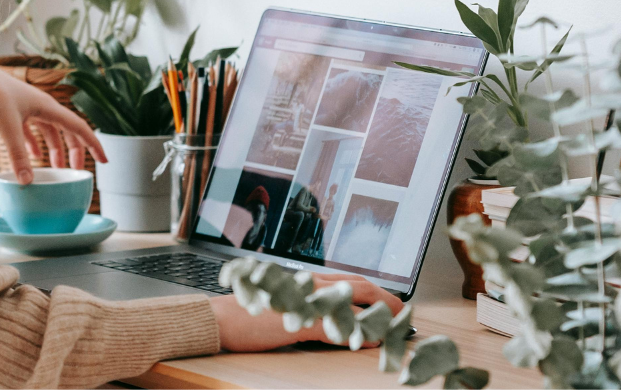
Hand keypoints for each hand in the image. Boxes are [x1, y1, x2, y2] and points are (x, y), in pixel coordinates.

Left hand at [0, 58, 105, 183]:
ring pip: (49, 130)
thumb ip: (18, 154)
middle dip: (74, 151)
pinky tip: (32, 155)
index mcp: (47, 106)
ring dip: (54, 148)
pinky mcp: (12, 110)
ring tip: (55, 167)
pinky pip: (31, 129)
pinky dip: (34, 143)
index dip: (93, 145)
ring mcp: (26, 107)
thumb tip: (28, 181)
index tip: (104, 160)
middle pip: (66, 130)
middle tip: (76, 170)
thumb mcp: (7, 126)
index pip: (79, 127)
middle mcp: (41, 105)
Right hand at [208, 273, 404, 351]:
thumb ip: (304, 308)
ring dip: (378, 315)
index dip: (375, 290)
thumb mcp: (279, 306)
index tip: (390, 302)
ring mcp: (305, 303)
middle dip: (386, 299)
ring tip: (396, 326)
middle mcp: (309, 286)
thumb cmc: (244, 314)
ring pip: (352, 303)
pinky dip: (355, 334)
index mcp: (305, 280)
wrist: (217, 319)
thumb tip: (327, 318)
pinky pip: (334, 327)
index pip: (350, 280)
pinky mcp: (298, 322)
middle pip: (359, 286)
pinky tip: (369, 342)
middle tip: (403, 314)